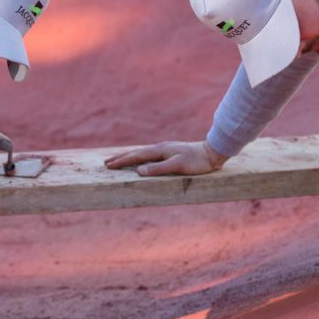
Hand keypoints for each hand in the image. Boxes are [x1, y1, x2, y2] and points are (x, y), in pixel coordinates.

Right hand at [103, 140, 227, 176]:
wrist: (212, 153)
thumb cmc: (196, 162)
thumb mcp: (177, 166)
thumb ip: (158, 169)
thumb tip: (139, 170)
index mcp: (159, 150)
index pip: (136, 156)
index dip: (122, 161)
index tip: (109, 165)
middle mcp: (160, 148)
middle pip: (136, 153)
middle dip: (120, 157)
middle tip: (106, 162)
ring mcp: (165, 149)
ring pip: (142, 153)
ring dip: (129, 157)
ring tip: (118, 160)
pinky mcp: (169, 153)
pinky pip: (149, 155)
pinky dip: (139, 157)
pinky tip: (140, 160)